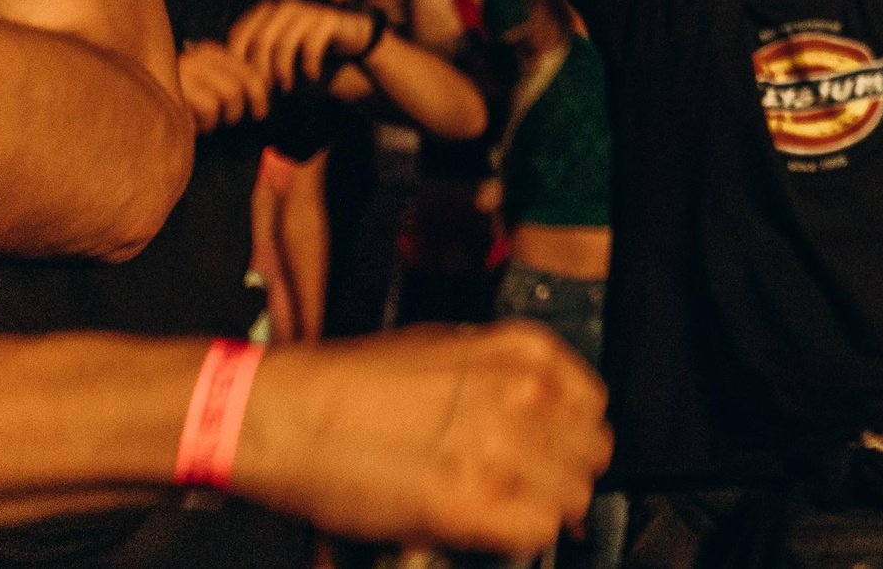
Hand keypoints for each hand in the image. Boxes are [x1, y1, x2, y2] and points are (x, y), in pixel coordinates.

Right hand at [177, 40, 271, 130]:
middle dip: (244, 108)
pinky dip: (207, 123)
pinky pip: (211, 108)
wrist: (144, 117)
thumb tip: (268, 87)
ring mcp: (186, 70)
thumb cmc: (184, 106)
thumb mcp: (212, 88)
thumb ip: (235, 82)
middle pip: (244, 83)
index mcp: (210, 52)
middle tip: (233, 121)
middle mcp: (198, 56)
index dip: (261, 93)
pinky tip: (193, 124)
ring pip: (231, 94)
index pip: (251, 70)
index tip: (259, 111)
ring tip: (208, 122)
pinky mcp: (177, 88)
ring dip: (223, 117)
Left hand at [228, 0, 379, 91]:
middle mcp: (283, 6)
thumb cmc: (306, 49)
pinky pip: (310, 47)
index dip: (239, 64)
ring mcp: (306, 10)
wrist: (351, 39)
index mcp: (265, 10)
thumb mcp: (277, 49)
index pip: (239, 37)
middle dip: (261, 72)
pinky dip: (308, 67)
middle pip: (260, 43)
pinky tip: (311, 77)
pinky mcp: (328, 19)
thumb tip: (228, 77)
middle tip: (266, 94)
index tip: (246, 87)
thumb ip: (255, 54)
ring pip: (284, 46)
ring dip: (283, 72)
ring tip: (287, 88)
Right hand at [238, 321, 610, 552]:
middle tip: (525, 485)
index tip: (552, 450)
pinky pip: (536, 532)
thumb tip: (546, 416)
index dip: (570, 435)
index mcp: (524, 352)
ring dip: (542, 507)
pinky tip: (487, 524)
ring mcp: (502, 450)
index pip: (593, 406)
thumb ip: (508, 379)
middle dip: (562, 473)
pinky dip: (520, 536)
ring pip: (572, 498)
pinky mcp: (470, 504)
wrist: (289, 414)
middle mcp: (524, 396)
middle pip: (590, 454)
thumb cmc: (355, 381)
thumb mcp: (452, 346)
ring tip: (501, 505)